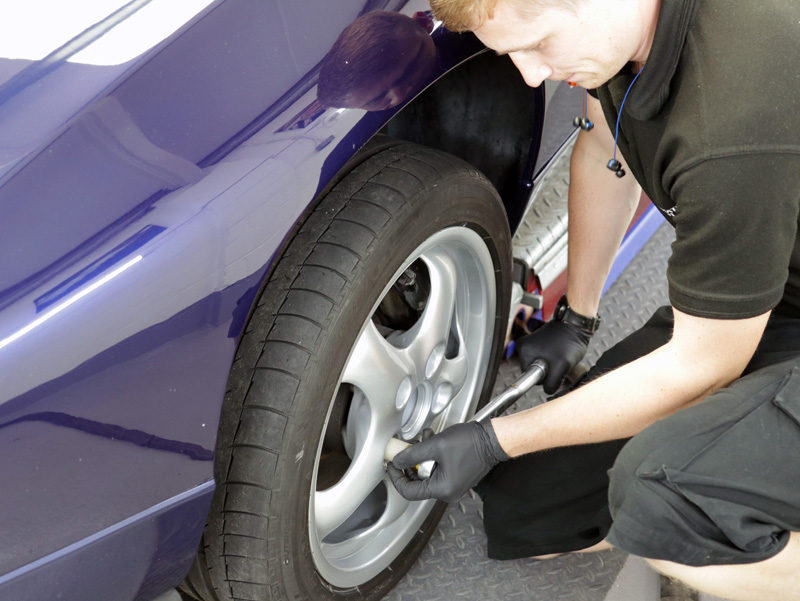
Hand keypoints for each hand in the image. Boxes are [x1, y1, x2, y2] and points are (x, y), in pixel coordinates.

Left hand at [386, 422, 508, 502]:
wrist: (493, 439)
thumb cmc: (471, 444)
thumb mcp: (435, 446)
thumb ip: (412, 454)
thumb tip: (398, 460)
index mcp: (442, 489)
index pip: (409, 491)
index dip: (396, 477)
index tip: (391, 464)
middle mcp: (448, 491)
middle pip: (418, 481)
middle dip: (410, 462)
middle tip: (404, 449)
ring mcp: (453, 484)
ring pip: (427, 472)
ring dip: (421, 455)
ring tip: (422, 439)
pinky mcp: (456, 475)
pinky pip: (437, 468)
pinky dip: (432, 455)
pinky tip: (432, 440)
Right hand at [516, 320, 591, 393]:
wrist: (575, 325)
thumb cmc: (570, 342)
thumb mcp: (563, 366)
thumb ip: (552, 382)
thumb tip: (547, 390)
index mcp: (524, 350)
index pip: (529, 376)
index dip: (543, 377)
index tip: (552, 370)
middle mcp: (524, 346)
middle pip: (534, 371)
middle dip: (547, 370)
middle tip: (558, 362)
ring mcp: (530, 343)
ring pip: (539, 365)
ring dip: (550, 365)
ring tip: (559, 355)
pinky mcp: (537, 341)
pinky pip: (542, 357)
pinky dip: (551, 358)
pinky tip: (558, 351)